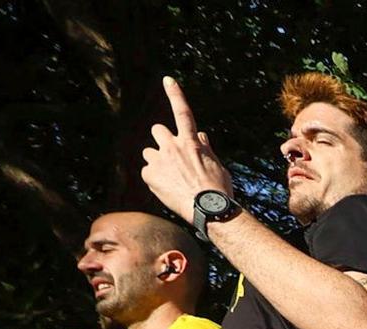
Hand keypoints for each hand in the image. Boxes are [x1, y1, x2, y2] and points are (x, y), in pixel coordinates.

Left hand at [140, 76, 235, 221]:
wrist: (210, 210)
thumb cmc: (218, 190)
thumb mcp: (218, 166)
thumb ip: (205, 149)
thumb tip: (200, 135)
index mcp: (191, 142)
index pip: (183, 112)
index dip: (175, 94)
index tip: (167, 79)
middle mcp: (173, 146)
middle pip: (158, 130)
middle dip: (162, 140)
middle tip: (169, 155)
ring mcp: (160, 159)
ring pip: (150, 153)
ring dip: (157, 161)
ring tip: (171, 179)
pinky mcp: (149, 174)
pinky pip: (147, 172)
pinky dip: (154, 180)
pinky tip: (167, 190)